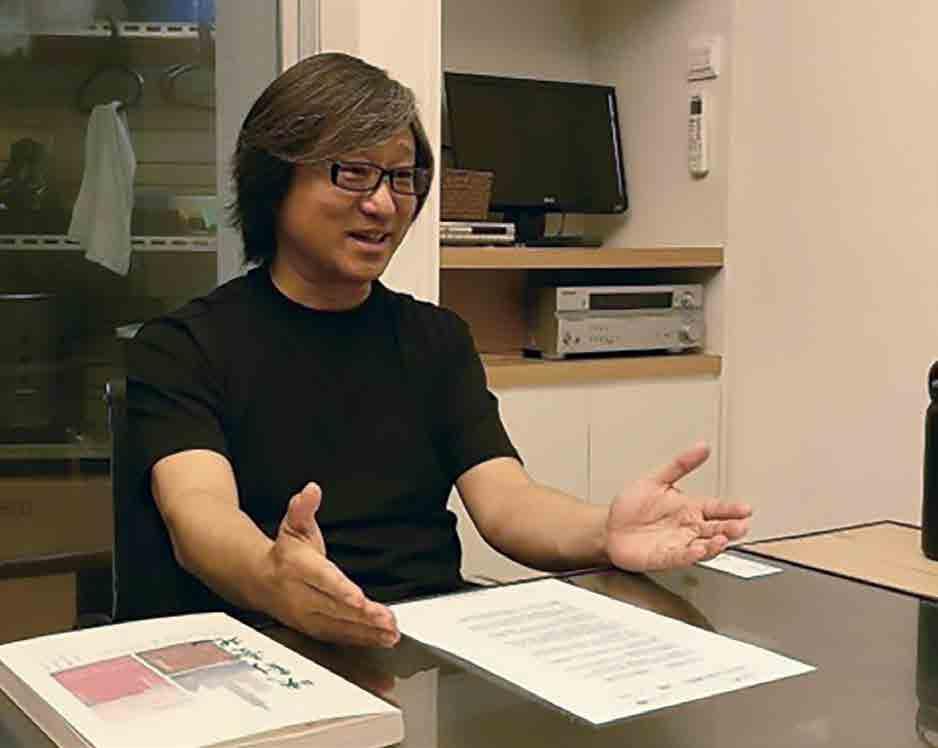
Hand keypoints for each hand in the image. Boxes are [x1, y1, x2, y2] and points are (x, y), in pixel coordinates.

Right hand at [260, 482, 399, 647]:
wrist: (259, 579)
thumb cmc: (285, 552)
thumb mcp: (294, 525)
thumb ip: (303, 508)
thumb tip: (311, 490)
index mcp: (297, 567)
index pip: (322, 579)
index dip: (341, 590)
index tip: (359, 598)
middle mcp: (300, 595)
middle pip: (335, 607)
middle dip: (363, 615)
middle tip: (387, 619)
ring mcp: (305, 616)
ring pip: (337, 626)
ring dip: (366, 632)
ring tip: (390, 632)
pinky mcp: (311, 629)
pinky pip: (337, 637)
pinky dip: (359, 640)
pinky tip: (380, 639)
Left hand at [604, 443, 751, 571]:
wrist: (609, 527)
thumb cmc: (631, 506)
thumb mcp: (656, 479)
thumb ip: (680, 464)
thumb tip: (701, 447)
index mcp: (688, 508)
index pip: (716, 508)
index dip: (731, 509)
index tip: (746, 508)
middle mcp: (687, 527)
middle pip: (715, 528)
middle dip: (730, 528)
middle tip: (742, 526)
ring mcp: (678, 543)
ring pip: (703, 545)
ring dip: (714, 544)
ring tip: (723, 539)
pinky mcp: (664, 557)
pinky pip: (680, 557)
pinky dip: (690, 555)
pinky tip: (698, 550)